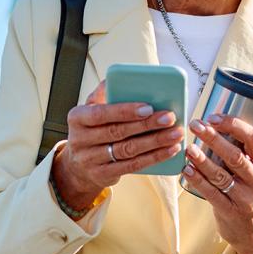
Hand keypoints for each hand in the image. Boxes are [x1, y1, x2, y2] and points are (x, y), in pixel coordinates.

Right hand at [52, 80, 183, 209]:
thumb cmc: (90, 131)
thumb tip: (116, 77)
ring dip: (155, 142)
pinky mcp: (103, 175)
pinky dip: (154, 158)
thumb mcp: (89, 110)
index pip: (101, 113)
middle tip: (169, 117)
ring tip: (175, 134)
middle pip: (118, 132)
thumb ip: (103, 94)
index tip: (148, 107)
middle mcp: (80, 140)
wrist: (77, 166)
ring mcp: (90, 160)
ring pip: (128, 150)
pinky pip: (132, 166)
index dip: (125, 111)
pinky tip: (169, 150)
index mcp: (77, 118)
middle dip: (147, 124)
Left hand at [180, 114, 252, 253]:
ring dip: (202, 159)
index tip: (215, 117)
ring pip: (220, 175)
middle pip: (235, 156)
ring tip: (188, 147)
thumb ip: (248, 155)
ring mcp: (245, 200)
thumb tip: (221, 126)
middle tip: (196, 125)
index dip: (234, 125)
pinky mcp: (230, 212)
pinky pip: (210, 193)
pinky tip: (187, 168)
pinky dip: (197, 179)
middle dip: (213, 138)